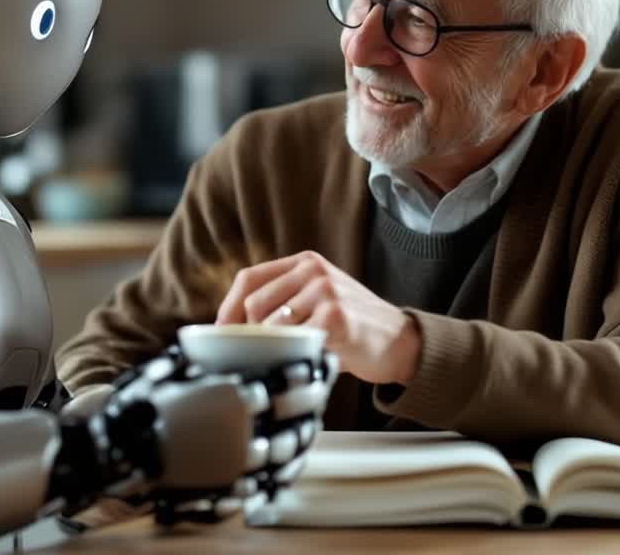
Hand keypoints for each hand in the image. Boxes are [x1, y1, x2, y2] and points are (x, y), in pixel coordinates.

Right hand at [98, 346, 337, 523]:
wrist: (117, 450)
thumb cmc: (144, 402)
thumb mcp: (177, 364)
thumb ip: (209, 350)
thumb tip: (232, 333)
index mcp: (232, 393)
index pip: (288, 379)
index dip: (309, 370)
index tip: (320, 361)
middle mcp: (243, 429)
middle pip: (298, 414)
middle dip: (315, 398)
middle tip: (322, 386)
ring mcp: (240, 463)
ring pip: (291, 448)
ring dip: (305, 432)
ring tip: (310, 419)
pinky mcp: (231, 488)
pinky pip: (271, 480)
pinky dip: (286, 466)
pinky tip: (290, 455)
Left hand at [216, 250, 421, 384]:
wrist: (399, 342)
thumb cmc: (351, 328)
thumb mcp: (315, 301)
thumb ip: (281, 302)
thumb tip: (228, 328)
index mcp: (304, 262)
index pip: (248, 278)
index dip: (228, 308)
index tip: (220, 333)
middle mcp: (312, 270)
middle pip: (253, 303)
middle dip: (249, 334)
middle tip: (261, 353)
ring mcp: (325, 290)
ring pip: (269, 324)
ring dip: (272, 347)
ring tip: (291, 356)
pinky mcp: (335, 315)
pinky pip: (293, 340)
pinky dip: (294, 355)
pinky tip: (309, 358)